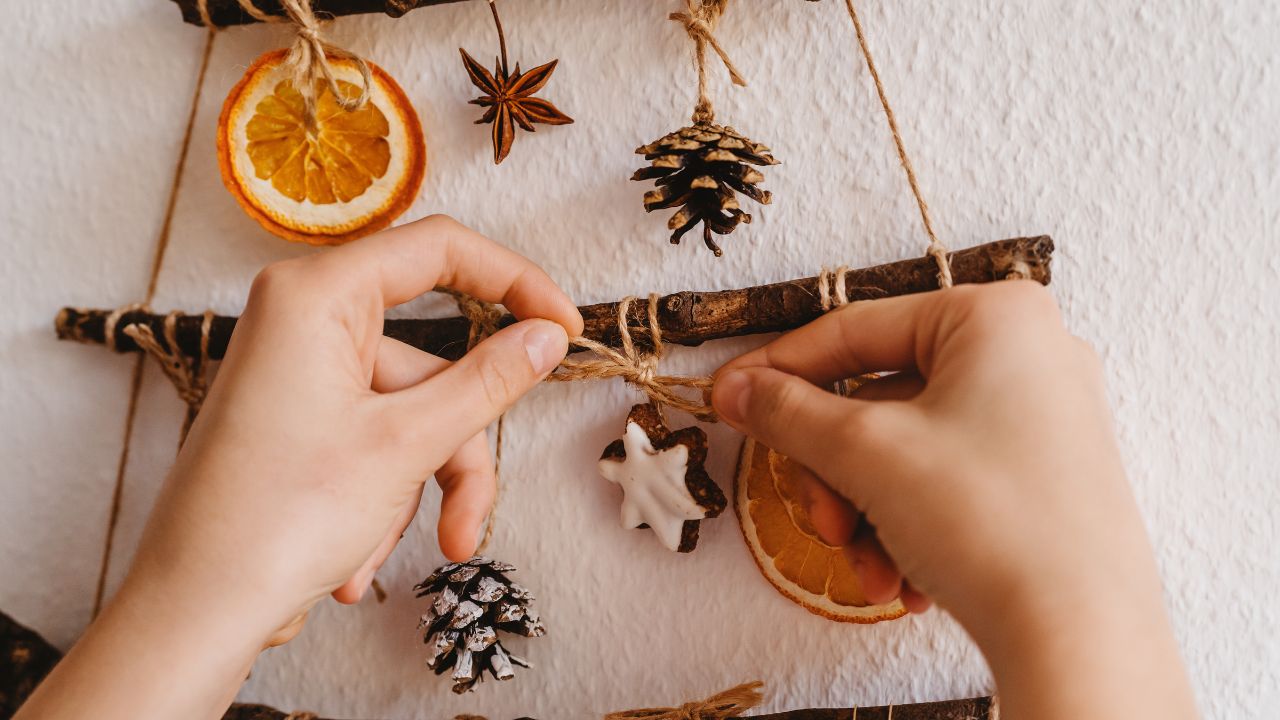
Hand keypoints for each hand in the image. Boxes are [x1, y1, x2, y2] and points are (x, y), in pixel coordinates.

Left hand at [16, 216, 582, 719]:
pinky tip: (354, 562)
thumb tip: (547, 334)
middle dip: (456, 448)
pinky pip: (375, 439)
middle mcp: (302, 321)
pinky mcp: (297, 419)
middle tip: (471, 518)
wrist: (192, 611)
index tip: (565, 327)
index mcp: (316, 296)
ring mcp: (298, 373)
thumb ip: (488, 380)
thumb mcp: (406, 444)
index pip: (440, 250)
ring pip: (409, 413)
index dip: (515, 282)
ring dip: (420, 488)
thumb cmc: (276, 519)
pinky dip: (384, 497)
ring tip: (399, 554)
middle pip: (431, 361)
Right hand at [711, 281, 1195, 719]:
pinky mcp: (1043, 475)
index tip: (729, 399)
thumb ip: (790, 411)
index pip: (854, 329)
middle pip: (877, 398)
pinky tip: (904, 580)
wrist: (1082, 638)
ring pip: (906, 450)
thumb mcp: (868, 453)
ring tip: (868, 567)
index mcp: (995, 317)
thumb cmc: (993, 522)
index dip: (779, 370)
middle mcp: (1026, 354)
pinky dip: (909, 528)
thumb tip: (738, 389)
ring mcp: (1041, 417)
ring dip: (866, 513)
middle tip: (820, 519)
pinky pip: (946, 482)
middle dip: (835, 472)